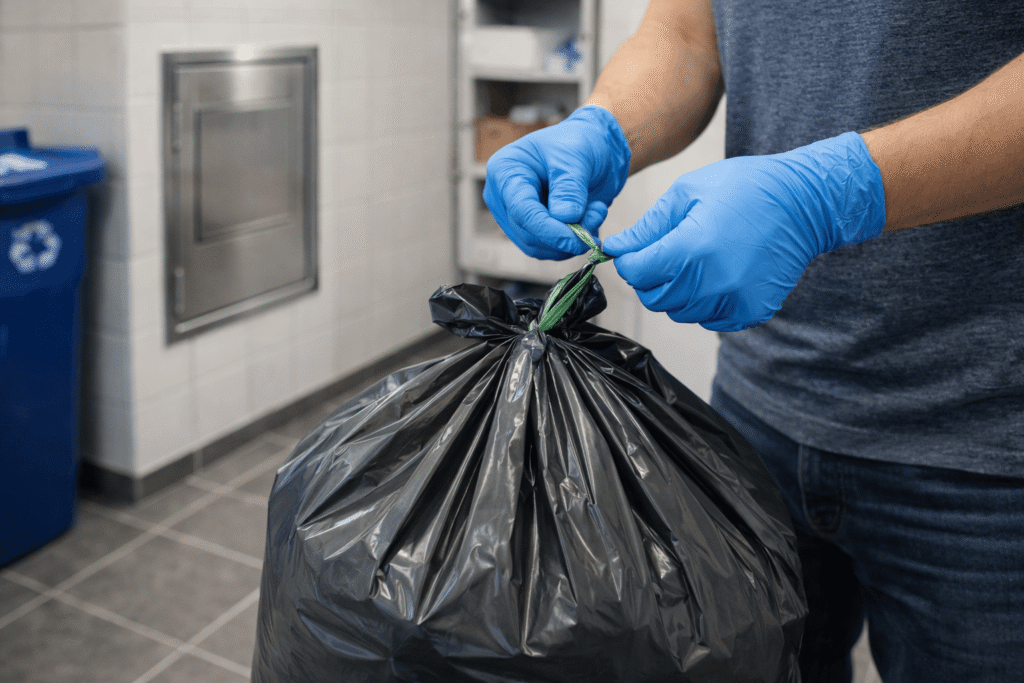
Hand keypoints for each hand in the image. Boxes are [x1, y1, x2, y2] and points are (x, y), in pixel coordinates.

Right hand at [483, 106, 630, 259]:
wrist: (595, 148)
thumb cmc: (580, 142)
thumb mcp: (577, 156)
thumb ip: (569, 187)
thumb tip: (564, 218)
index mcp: (505, 171)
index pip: (521, 210)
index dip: (548, 229)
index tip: (577, 238)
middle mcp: (504, 197)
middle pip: (527, 233)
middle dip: (564, 236)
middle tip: (596, 219)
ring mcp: (516, 216)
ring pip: (538, 248)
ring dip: (571, 240)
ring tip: (596, 213)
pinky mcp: (532, 230)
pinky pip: (549, 250)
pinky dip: (572, 242)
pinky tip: (590, 220)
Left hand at [601, 132, 886, 330]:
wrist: (805, 203)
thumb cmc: (746, 188)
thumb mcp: (688, 193)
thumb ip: (648, 228)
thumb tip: (615, 249)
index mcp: (693, 248)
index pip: (637, 272)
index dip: (628, 261)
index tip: (632, 251)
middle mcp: (714, 282)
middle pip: (654, 297)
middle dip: (650, 277)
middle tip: (666, 252)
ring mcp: (734, 301)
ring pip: (679, 311)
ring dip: (677, 291)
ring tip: (697, 260)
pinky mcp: (750, 313)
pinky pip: (707, 319)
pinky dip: (704, 301)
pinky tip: (718, 274)